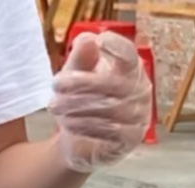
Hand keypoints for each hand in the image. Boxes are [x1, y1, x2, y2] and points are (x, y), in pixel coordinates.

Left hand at [50, 32, 152, 172]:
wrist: (79, 140)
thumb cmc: (81, 101)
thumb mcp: (76, 76)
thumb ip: (81, 58)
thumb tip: (86, 39)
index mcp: (130, 70)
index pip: (130, 55)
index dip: (117, 47)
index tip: (100, 40)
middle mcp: (140, 90)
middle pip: (115, 84)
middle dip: (82, 83)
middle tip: (55, 84)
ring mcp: (139, 115)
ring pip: (111, 109)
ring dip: (78, 107)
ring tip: (54, 106)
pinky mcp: (131, 138)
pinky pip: (111, 132)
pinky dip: (86, 127)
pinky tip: (68, 125)